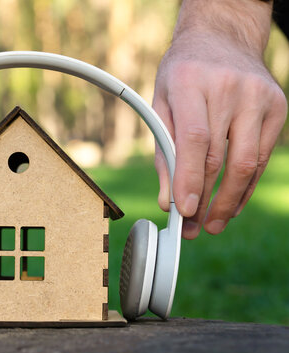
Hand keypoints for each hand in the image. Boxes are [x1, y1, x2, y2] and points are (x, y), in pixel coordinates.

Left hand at [153, 0, 286, 239]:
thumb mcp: (160, 104)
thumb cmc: (183, 75)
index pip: (195, 139)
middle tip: (192, 228)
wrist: (222, 39)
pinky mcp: (277, 107)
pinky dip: (245, 186)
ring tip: (212, 224)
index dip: (189, 179)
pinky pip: (262, 157)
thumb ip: (163, 151)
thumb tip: (167, 201)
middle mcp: (229, 88)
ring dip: (229, 201)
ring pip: (247, 163)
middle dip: (206, 200)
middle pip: (221, 157)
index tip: (183, 211)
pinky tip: (231, 204)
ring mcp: (259, 97)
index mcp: (191, 83)